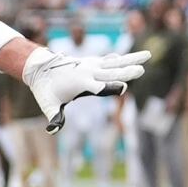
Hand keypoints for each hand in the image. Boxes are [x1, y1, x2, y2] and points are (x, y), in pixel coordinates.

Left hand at [23, 48, 149, 133]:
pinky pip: (109, 60)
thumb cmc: (45, 90)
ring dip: (131, 59)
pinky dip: (120, 58)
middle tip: (141, 70)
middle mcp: (89, 72)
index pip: (99, 87)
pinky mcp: (92, 62)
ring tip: (148, 55)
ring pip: (115, 62)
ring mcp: (91, 65)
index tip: (123, 88)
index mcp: (81, 83)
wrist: (39, 69)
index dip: (110, 88)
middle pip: (111, 73)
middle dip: (126, 72)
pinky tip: (131, 57)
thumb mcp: (48, 104)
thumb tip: (52, 130)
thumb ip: (54, 117)